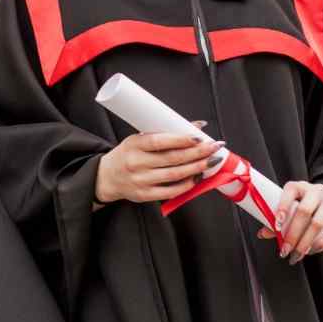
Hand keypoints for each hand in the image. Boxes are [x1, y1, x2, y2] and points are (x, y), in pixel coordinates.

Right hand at [96, 127, 222, 204]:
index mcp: (134, 145)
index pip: (159, 142)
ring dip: (196, 168)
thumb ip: (166, 133)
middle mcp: (136, 163)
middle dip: (197, 152)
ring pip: (175, 175)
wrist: (108, 176)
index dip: (181, 140)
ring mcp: (141, 181)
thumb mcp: (139, 139)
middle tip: (214, 147)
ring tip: (211, 161)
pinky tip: (197, 177)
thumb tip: (197, 126)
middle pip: (172, 159)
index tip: (199, 137)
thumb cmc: (128, 154)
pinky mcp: (145, 195)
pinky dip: (187, 184)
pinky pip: (171, 191)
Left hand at [259, 181, 322, 263]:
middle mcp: (317, 190)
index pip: (290, 191)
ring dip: (306, 242)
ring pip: (318, 222)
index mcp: (300, 186)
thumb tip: (262, 234)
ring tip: (298, 254)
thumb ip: (281, 219)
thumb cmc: (311, 205)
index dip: (282, 207)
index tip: (275, 226)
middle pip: (303, 211)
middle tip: (285, 250)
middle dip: (293, 234)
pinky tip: (314, 250)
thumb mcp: (295, 206)